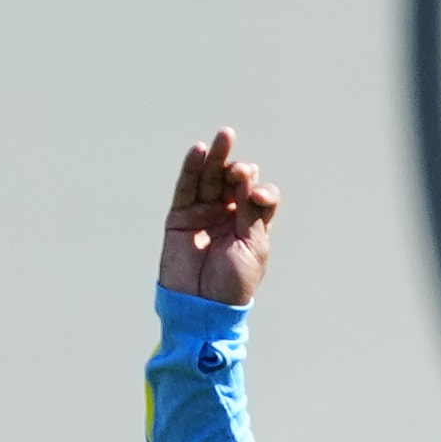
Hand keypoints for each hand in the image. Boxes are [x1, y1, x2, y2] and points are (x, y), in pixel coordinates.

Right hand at [160, 130, 279, 303]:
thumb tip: (249, 179)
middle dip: (238, 170)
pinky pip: (186, 188)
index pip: (259, 194)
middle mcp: (228, 214)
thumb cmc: (234, 281)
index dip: (260, 191)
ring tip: (223, 137)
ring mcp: (203, 213)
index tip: (258, 198)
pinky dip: (191, 169)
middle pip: (233, 180)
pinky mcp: (180, 216)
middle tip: (241, 169)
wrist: (204, 305)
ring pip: (210, 178)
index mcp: (251, 222)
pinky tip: (199, 151)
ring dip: (217, 158)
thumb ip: (251, 213)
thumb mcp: (253, 246)